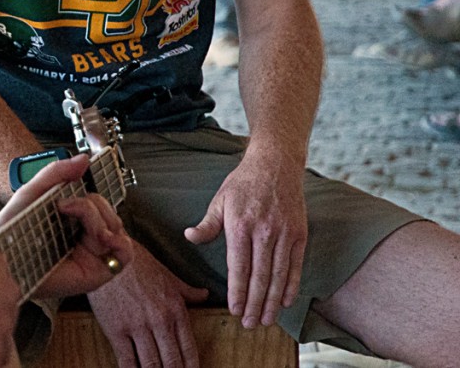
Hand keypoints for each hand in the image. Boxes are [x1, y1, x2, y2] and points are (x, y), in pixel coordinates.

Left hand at [0, 153, 133, 297]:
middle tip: (66, 205)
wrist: (4, 261)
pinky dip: (119, 240)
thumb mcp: (32, 192)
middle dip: (91, 203)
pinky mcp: (98, 271)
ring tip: (72, 219)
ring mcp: (93, 254)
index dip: (95, 192)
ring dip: (96, 217)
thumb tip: (84, 160)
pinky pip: (125, 253)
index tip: (91, 178)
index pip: (96, 201)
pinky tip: (100, 235)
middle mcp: (84, 237)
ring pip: (115, 226)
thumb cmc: (11, 232)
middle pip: (108, 211)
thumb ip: (57, 172)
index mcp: (71, 219)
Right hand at [89, 242, 208, 367]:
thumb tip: (204, 295)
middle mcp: (160, 321)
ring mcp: (138, 327)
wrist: (106, 252)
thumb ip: (187, 290)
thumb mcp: (166, 274)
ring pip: (151, 365)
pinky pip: (127, 361)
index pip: (189, 350)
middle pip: (172, 363)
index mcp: (176, 309)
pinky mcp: (116, 330)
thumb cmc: (136, 261)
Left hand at [183, 148, 306, 327]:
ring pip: (279, 274)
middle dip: (254, 303)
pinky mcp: (299, 233)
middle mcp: (264, 231)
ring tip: (266, 319)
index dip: (237, 291)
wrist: (276, 164)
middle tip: (250, 324)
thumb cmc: (243, 183)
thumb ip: (207, 223)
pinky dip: (291, 285)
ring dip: (272, 300)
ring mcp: (284, 233)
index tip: (235, 310)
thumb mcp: (219, 200)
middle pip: (260, 276)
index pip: (238, 266)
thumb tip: (189, 236)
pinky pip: (295, 265)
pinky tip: (285, 301)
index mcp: (240, 225)